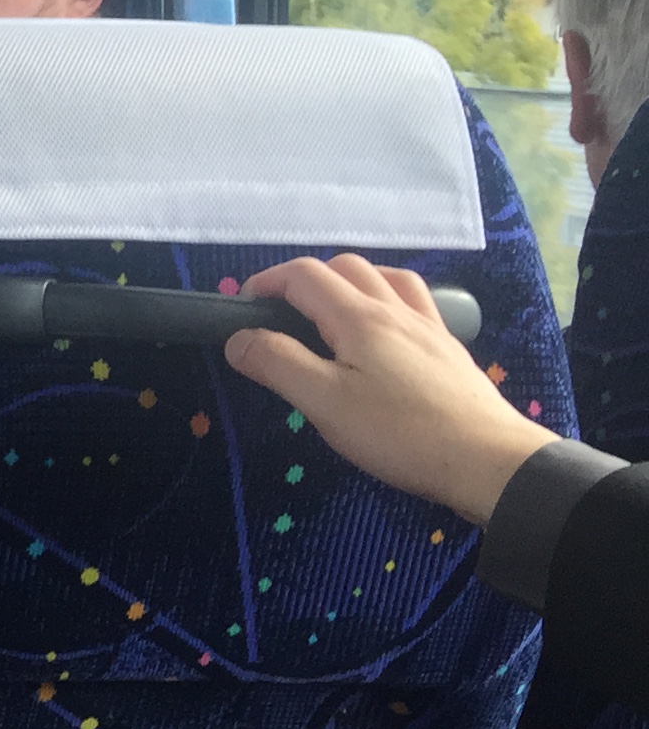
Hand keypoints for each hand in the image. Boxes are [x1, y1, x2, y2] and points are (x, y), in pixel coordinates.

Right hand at [224, 256, 554, 525]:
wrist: (490, 461)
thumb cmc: (401, 433)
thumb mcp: (325, 403)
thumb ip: (277, 363)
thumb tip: (238, 338)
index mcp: (360, 317)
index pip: (305, 275)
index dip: (267, 282)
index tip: (243, 308)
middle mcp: (396, 309)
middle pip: (345, 267)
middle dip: (304, 279)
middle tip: (281, 316)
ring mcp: (429, 327)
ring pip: (385, 277)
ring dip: (349, 281)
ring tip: (331, 313)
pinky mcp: (449, 350)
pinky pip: (414, 301)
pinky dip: (386, 298)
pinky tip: (385, 330)